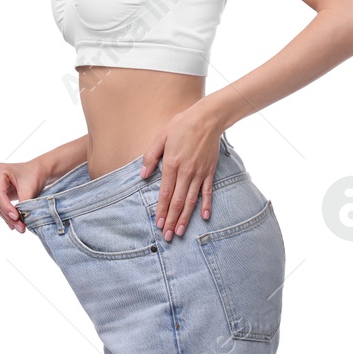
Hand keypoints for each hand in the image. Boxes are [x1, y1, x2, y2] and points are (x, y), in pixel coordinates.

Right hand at [0, 157, 48, 232]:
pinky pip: (0, 207)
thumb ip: (22, 203)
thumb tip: (17, 219)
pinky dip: (8, 216)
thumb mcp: (29, 188)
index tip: (17, 217)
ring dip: (8, 218)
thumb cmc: (34, 175)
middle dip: (9, 215)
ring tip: (20, 228)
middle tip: (20, 227)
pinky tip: (14, 225)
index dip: (7, 207)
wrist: (38, 172)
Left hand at [141, 107, 222, 239]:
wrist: (208, 118)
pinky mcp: (209, 172)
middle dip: (171, 220)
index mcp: (171, 164)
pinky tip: (204, 217)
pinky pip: (207, 192)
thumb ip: (150, 157)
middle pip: (177, 201)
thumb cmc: (182, 125)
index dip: (161, 210)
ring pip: (191, 201)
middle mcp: (186, 172)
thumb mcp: (161, 137)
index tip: (157, 223)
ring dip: (185, 218)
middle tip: (167, 236)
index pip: (165, 193)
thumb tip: (142, 176)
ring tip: (179, 232)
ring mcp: (199, 173)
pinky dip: (206, 205)